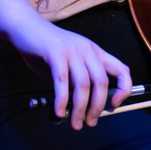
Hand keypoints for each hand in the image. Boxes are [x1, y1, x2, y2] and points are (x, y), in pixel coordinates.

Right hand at [6, 15, 131, 129]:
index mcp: (95, 52)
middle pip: (101, 81)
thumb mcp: (66, 66)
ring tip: (75, 123)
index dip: (124, 88)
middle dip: (98, 106)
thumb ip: (72, 84)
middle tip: (90, 122)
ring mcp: (72, 50)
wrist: (25, 26)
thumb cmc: (45, 49)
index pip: (121, 69)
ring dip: (80, 107)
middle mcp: (88, 50)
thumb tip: (76, 110)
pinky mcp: (55, 52)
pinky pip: (62, 80)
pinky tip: (59, 112)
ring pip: (83, 84)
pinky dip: (62, 99)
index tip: (115, 105)